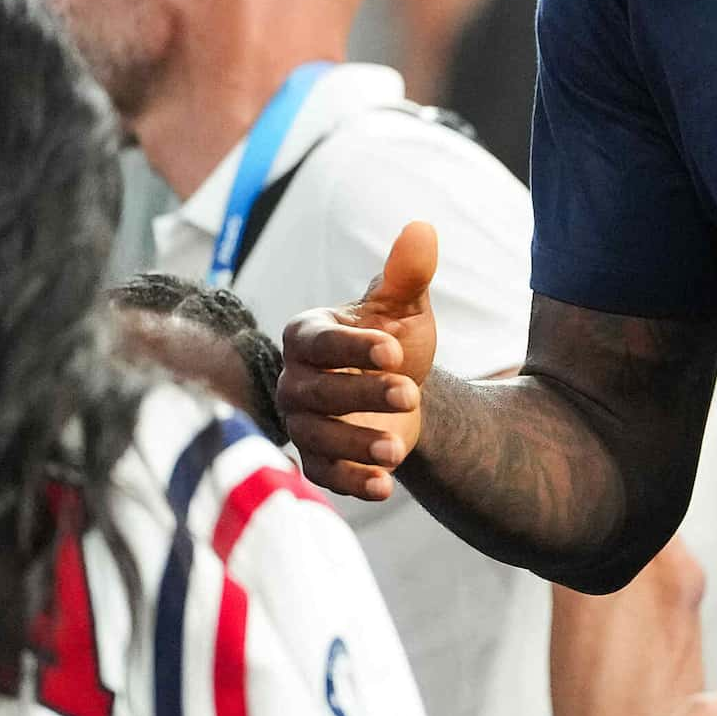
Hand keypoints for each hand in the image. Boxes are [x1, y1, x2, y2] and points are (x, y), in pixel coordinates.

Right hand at [277, 222, 437, 499]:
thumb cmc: (395, 339)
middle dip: (362, 394)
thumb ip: (408, 274)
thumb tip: (422, 230)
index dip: (353, 348)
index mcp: (307, 334)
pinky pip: (323, 474)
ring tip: (398, 447)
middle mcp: (294, 379)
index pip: (319, 343)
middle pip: (317, 391)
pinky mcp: (317, 459)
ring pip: (316, 437)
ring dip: (355, 444)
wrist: (403, 391)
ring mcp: (302, 422)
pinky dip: (351, 481)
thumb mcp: (406, 308)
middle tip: (410, 395)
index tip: (395, 351)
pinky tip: (385, 485)